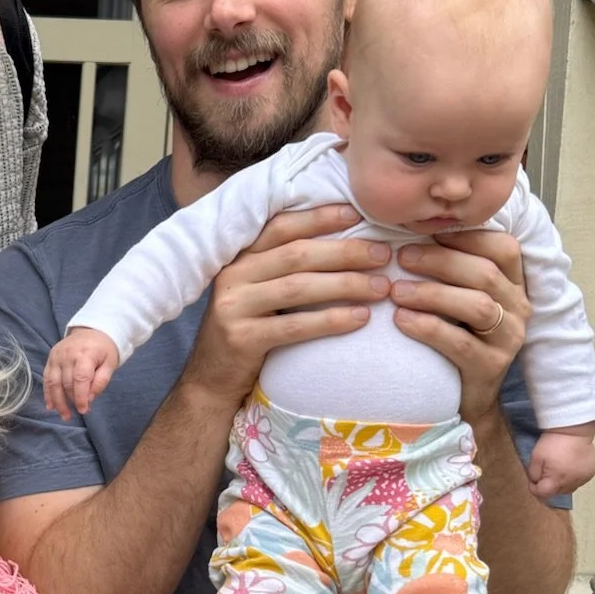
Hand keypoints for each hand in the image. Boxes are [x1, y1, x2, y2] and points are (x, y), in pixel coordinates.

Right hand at [43, 328, 119, 418]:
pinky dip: (48, 393)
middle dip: (71, 401)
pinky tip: (51, 406)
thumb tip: (90, 398)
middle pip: (66, 383)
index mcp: (85, 354)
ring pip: (54, 383)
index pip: (80, 379)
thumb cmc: (103, 349)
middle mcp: (67, 355)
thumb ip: (101, 381)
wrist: (91, 330)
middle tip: (78, 413)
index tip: (83, 410)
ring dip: (57, 401)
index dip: (80, 397)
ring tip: (64, 415)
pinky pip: (47, 378)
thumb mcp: (110, 363)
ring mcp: (56, 356)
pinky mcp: (50, 359)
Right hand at [183, 204, 391, 410]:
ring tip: (381, 287)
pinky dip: (332, 320)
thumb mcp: (257, 290)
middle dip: (345, 252)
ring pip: (298, 287)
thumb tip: (344, 243)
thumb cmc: (248, 329)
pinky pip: (295, 326)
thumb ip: (283, 267)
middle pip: (296, 254)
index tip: (357, 214)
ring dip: (346, 285)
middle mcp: (233, 276)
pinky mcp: (242, 338)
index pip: (282, 227)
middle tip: (383, 255)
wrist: (211, 379)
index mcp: (239, 257)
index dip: (319, 218)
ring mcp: (234, 306)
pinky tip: (360, 318)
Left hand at [391, 230, 527, 425]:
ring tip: (396, 290)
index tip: (427, 232)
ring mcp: (509, 339)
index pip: (504, 247)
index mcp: (514, 283)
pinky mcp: (491, 367)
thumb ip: (451, 268)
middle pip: (485, 273)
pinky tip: (402, 319)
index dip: (466, 236)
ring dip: (432, 293)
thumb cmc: (455, 335)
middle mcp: (518, 307)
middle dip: (440, 261)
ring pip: (476, 305)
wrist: (465, 396)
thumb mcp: (459, 298)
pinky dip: (428, 327)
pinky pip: (460, 342)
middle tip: (401, 257)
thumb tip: (411, 232)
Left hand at [527, 425, 594, 498]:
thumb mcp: (535, 457)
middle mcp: (571, 483)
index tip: (533, 481)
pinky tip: (570, 467)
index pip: (543, 494)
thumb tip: (535, 482)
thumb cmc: (553, 442)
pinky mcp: (590, 473)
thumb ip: (533, 474)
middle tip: (546, 472)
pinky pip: (579, 481)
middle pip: (556, 492)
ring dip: (562, 483)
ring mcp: (583, 478)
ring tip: (559, 469)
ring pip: (569, 488)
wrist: (574, 430)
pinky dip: (573, 477)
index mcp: (556, 480)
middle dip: (549, 485)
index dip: (535, 488)